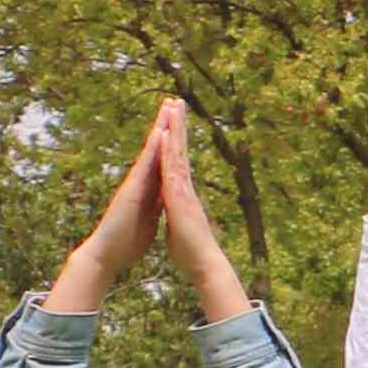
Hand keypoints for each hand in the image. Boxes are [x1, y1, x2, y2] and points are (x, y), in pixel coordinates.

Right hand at [46, 106, 170, 309]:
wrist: (109, 254)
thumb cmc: (127, 240)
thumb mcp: (150, 218)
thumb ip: (156, 204)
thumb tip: (164, 197)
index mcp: (151, 189)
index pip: (165, 161)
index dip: (173, 142)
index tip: (182, 123)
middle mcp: (142, 181)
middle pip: (158, 149)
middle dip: (167, 126)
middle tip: (175, 101)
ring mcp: (136, 183)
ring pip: (152, 151)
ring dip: (160, 128)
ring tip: (168, 106)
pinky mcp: (131, 189)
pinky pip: (145, 166)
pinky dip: (153, 149)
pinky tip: (160, 133)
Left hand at [148, 97, 244, 319]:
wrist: (203, 264)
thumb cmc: (190, 253)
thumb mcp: (178, 229)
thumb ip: (177, 217)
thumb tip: (177, 216)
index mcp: (182, 194)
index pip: (177, 162)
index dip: (175, 141)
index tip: (173, 123)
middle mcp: (185, 186)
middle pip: (180, 150)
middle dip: (178, 126)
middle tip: (177, 102)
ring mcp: (183, 188)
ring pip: (177, 152)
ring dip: (175, 128)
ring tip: (174, 106)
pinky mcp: (178, 195)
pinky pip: (171, 167)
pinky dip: (168, 149)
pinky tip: (164, 132)